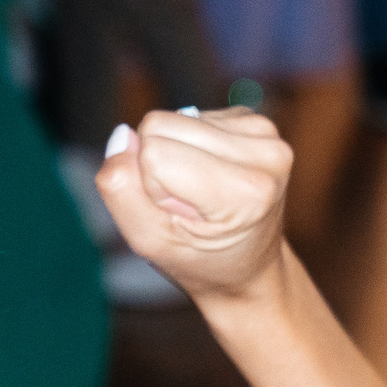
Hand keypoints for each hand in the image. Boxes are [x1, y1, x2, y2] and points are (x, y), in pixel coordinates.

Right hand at [94, 107, 291, 303]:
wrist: (249, 270)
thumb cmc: (199, 260)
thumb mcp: (149, 241)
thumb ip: (121, 190)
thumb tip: (123, 135)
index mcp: (245, 190)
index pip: (154, 152)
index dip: (150, 183)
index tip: (176, 212)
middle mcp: (266, 154)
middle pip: (160, 124)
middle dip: (159, 162)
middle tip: (186, 201)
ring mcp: (265, 134)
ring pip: (173, 118)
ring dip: (175, 152)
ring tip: (199, 190)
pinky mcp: (255, 122)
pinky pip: (191, 117)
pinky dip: (189, 145)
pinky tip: (208, 173)